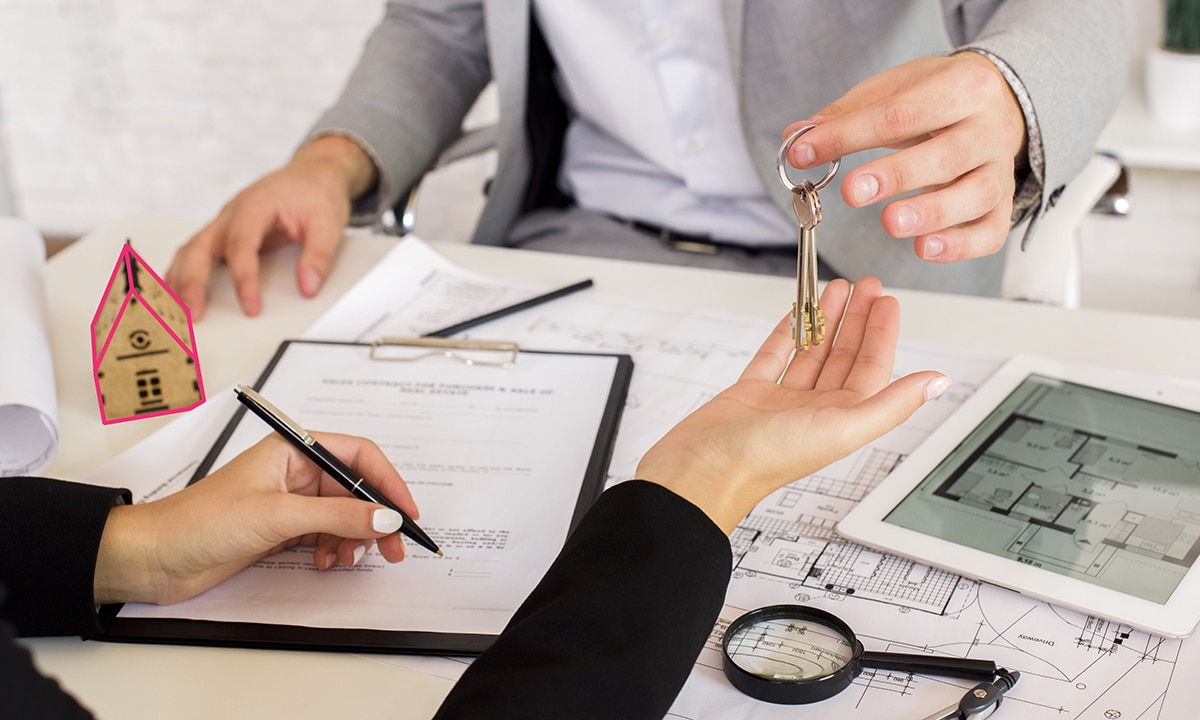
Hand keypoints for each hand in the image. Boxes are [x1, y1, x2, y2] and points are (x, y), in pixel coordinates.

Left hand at [94, 432, 418, 605]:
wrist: (155, 557)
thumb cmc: (200, 521)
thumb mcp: (278, 516)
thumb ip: (338, 517)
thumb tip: (385, 518)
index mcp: (293, 450)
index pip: (358, 455)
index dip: (388, 482)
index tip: (406, 513)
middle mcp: (294, 471)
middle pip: (355, 490)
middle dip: (374, 520)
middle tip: (392, 550)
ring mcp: (288, 501)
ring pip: (342, 516)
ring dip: (352, 539)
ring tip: (347, 560)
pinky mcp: (281, 529)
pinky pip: (325, 535)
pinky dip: (332, 550)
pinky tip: (324, 563)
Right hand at [165, 135, 376, 318]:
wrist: (312, 174)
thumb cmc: (316, 194)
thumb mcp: (328, 223)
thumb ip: (318, 256)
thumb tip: (308, 287)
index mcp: (255, 205)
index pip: (241, 245)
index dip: (244, 279)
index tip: (251, 307)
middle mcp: (232, 213)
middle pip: (200, 247)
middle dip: (193, 282)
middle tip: (194, 314)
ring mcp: (224, 223)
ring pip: (190, 250)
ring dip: (180, 280)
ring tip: (177, 311)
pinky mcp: (223, 233)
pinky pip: (196, 254)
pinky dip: (184, 274)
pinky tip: (179, 295)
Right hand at [635, 277, 948, 532]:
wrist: (701, 470)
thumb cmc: (765, 461)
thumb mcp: (841, 428)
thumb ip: (892, 404)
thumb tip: (937, 383)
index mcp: (841, 421)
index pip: (873, 369)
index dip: (882, 334)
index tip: (888, 302)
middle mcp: (815, 411)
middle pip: (845, 357)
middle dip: (858, 320)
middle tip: (867, 286)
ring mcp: (781, 402)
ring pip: (812, 352)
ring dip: (826, 320)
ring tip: (837, 289)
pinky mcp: (750, 394)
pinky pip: (774, 355)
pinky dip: (787, 332)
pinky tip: (796, 314)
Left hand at [784, 52, 1026, 263]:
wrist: (996, 102)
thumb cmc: (935, 98)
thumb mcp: (893, 90)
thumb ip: (845, 116)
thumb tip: (795, 138)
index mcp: (963, 87)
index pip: (901, 114)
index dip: (850, 135)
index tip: (804, 152)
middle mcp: (989, 129)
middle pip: (947, 155)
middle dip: (897, 175)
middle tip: (853, 192)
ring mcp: (1000, 170)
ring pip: (975, 196)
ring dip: (932, 213)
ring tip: (891, 224)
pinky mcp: (1003, 205)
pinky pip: (991, 232)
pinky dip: (961, 245)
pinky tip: (925, 249)